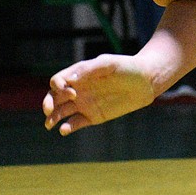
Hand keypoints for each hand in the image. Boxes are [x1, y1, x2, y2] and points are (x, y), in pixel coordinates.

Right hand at [42, 54, 156, 134]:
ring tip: (49, 125)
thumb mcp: (109, 64)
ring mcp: (84, 103)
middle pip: (54, 97)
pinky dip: (68, 127)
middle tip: (49, 110)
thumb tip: (69, 80)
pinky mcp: (92, 116)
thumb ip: (88, 69)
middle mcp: (78, 89)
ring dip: (52, 118)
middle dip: (48, 103)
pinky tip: (64, 130)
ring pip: (61, 112)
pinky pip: (75, 123)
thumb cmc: (128, 68)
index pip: (57, 81)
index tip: (72, 92)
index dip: (58, 87)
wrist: (147, 82)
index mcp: (79, 74)